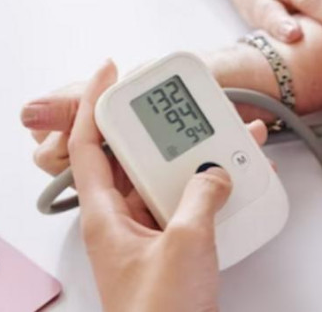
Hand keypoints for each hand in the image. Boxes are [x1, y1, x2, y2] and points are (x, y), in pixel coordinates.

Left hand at [21, 62, 270, 311]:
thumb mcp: (185, 246)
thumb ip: (201, 198)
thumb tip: (214, 172)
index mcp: (104, 216)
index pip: (88, 145)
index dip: (92, 104)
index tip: (106, 72)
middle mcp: (121, 221)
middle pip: (132, 157)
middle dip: (158, 127)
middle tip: (178, 101)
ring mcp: (147, 235)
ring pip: (164, 180)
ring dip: (192, 158)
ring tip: (223, 134)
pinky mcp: (171, 249)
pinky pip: (185, 205)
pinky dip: (207, 189)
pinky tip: (233, 178)